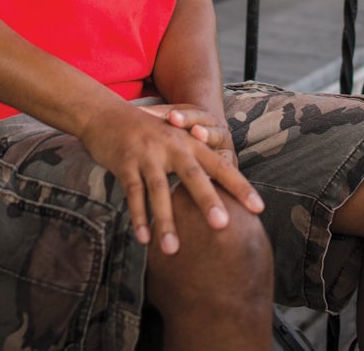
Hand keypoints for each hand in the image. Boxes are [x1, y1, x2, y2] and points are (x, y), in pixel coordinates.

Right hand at [78, 102, 263, 255]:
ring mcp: (147, 153)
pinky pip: (133, 192)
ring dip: (166, 221)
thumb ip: (192, 164)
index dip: (239, 186)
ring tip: (174, 250)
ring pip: (159, 190)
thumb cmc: (145, 134)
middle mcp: (171, 145)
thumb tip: (218, 200)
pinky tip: (144, 239)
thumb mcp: (172, 141)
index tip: (259, 209)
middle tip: (223, 225)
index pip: (218, 165)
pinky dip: (138, 216)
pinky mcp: (125, 162)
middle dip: (208, 200)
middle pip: (193, 175)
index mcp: (188, 142)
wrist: (105, 113)